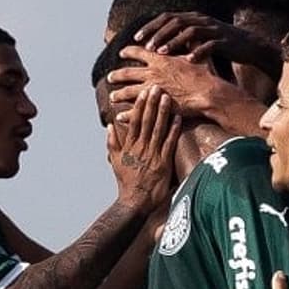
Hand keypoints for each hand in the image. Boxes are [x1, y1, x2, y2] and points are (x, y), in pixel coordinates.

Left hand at [108, 47, 216, 118]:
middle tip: (109, 78)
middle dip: (116, 75)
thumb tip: (188, 35)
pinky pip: (136, 110)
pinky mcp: (155, 105)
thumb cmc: (206, 74)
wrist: (210, 93)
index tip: (122, 52)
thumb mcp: (196, 54)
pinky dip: (127, 114)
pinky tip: (120, 116)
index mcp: (161, 59)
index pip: (138, 52)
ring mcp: (153, 90)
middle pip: (127, 73)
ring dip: (118, 94)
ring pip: (128, 92)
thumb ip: (189, 45)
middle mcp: (153, 73)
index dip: (128, 51)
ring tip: (112, 97)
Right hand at [109, 85, 180, 211]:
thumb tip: (110, 126)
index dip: (139, 106)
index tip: (143, 93)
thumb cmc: (126, 182)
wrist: (135, 200)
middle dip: (152, 103)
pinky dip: (173, 130)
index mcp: (129, 146)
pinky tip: (177, 118)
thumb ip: (112, 142)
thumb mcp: (115, 161)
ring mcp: (152, 154)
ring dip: (163, 112)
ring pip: (158, 129)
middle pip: (147, 121)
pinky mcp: (163, 163)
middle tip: (157, 87)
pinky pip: (169, 143)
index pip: (134, 122)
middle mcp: (140, 147)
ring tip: (167, 97)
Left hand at [133, 11, 265, 64]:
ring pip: (190, 31)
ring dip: (174, 42)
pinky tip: (187, 60)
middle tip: (145, 46)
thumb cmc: (219, 45)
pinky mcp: (225, 41)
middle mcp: (201, 20)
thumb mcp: (198, 38)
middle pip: (175, 22)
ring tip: (161, 53)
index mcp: (193, 18)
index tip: (136, 38)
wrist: (249, 45)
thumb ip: (181, 38)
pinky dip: (198, 51)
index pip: (167, 17)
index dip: (151, 26)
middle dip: (159, 33)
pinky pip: (209, 45)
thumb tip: (157, 46)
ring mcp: (213, 29)